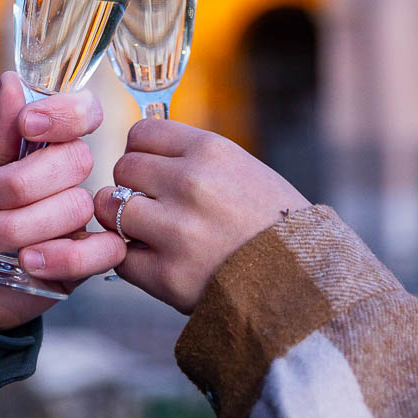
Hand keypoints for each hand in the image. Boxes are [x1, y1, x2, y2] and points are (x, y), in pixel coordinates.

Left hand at [0, 72, 125, 331]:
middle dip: (19, 182)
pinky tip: (26, 261)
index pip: (80, 111)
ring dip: (17, 225)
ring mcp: (65, 222)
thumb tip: (14, 83)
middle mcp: (55, 177)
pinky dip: (67, 256)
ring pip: (76, 207)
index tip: (26, 126)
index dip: (65, 114)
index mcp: (30, 140)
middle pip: (76, 160)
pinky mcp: (71, 266)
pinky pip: (103, 253)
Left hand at [94, 120, 309, 314]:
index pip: (140, 132)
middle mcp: (190, 184)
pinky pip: (122, 257)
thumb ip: (190, 156)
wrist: (306, 284)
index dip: (142, 151)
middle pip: (123, 168)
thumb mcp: (240, 168)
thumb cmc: (270, 222)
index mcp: (210, 151)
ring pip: (111, 208)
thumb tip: (137, 148)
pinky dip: (131, 258)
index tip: (152, 168)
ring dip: (122, 218)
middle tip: (153, 203)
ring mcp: (178, 231)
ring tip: (146, 229)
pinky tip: (155, 259)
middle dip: (132, 185)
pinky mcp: (169, 277)